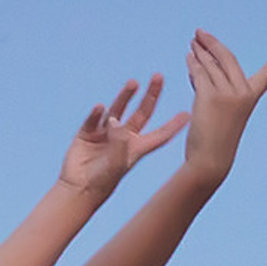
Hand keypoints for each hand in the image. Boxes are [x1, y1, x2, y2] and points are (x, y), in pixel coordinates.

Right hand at [58, 76, 189, 202]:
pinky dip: (97, 113)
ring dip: (126, 95)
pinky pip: (94, 118)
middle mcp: (124, 137)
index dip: (173, 125)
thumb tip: (114, 120)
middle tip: (158, 77)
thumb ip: (119, 143)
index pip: (160, 134)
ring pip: (118, 108)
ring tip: (134, 83)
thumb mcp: (117, 164)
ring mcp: (106, 132)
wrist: (79, 188)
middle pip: (142, 112)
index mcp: (137, 148)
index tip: (187, 114)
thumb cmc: (102, 181)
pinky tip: (99, 107)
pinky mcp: (88, 132)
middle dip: (151, 95)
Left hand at [182, 30, 266, 182]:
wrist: (210, 160)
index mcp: (251, 97)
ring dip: (199, 51)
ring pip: (211, 64)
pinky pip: (200, 73)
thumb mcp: (221, 109)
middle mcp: (242, 93)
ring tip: (192, 42)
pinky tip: (189, 57)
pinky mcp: (210, 97)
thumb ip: (215, 85)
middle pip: (227, 58)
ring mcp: (226, 94)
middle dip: (212, 43)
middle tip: (199, 33)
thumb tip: (200, 61)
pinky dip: (193, 64)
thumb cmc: (216, 139)